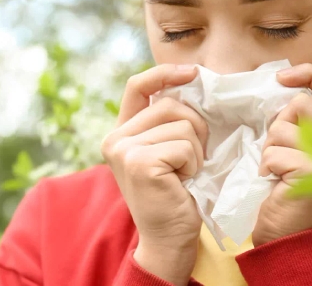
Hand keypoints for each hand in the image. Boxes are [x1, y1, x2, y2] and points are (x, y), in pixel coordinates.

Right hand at [101, 64, 207, 285]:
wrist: (168, 238)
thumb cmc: (175, 194)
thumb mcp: (166, 150)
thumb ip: (167, 121)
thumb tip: (193, 81)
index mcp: (121, 132)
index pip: (138, 86)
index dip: (165, 73)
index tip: (193, 73)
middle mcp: (115, 138)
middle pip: (171, 104)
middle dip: (195, 128)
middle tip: (190, 159)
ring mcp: (124, 150)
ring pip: (182, 124)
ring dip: (196, 150)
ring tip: (184, 173)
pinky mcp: (139, 162)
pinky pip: (185, 145)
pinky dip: (193, 164)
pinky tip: (182, 182)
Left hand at [252, 63, 311, 246]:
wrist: (286, 237)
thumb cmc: (284, 193)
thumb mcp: (294, 151)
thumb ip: (298, 125)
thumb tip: (281, 89)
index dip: (308, 73)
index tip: (281, 78)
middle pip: (301, 103)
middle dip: (277, 125)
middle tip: (277, 153)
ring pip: (283, 128)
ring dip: (268, 150)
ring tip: (276, 172)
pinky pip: (276, 152)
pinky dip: (266, 166)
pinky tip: (274, 183)